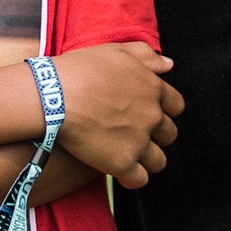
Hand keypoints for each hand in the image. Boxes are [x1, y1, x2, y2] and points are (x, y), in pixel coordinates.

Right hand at [52, 41, 180, 186]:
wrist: (53, 96)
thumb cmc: (80, 70)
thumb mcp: (115, 51)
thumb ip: (144, 55)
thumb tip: (168, 64)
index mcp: (152, 89)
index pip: (176, 106)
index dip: (165, 111)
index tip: (150, 113)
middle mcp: (151, 116)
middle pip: (169, 134)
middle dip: (157, 136)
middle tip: (137, 134)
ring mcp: (138, 141)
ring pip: (158, 161)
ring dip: (147, 160)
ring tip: (130, 157)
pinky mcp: (122, 163)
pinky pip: (139, 179)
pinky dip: (132, 178)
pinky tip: (121, 174)